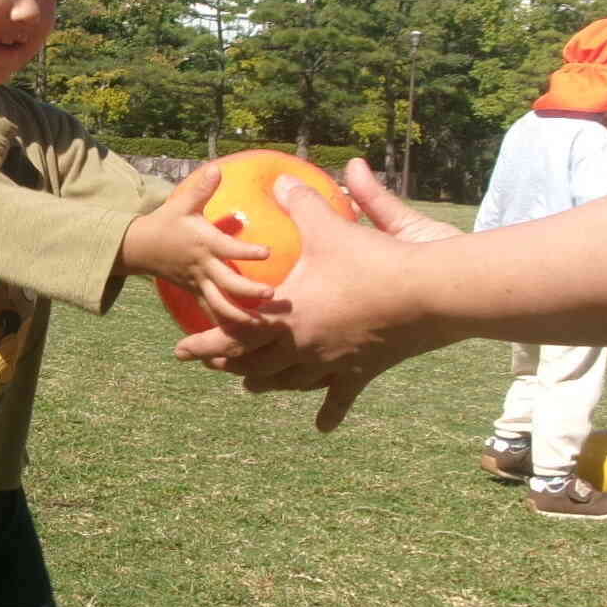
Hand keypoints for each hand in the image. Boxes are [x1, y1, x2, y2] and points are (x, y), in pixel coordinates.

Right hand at [118, 159, 275, 325]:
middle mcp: (203, 266)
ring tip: (262, 324)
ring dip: (239, 316)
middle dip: (249, 292)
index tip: (267, 252)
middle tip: (272, 295)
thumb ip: (202, 188)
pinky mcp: (195, 292)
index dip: (246, 251)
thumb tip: (217, 167)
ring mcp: (198, 283)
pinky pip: (211, 311)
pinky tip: (243, 335)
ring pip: (219, 305)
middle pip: (227, 285)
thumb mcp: (182, 203)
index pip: (228, 248)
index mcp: (203, 243)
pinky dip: (225, 324)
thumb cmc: (167, 222)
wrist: (140, 247)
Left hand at [172, 160, 460, 429]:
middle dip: (229, 365)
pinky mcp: (361, 373)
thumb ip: (301, 204)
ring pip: (289, 382)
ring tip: (250, 385)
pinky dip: (328, 413)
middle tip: (211, 364)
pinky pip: (339, 399)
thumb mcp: (331, 228)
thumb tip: (280, 178)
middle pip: (256, 365)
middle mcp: (303, 347)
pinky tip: (321, 428)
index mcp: (287, 316)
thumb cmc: (374, 260)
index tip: (179, 350)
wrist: (426, 295)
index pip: (234, 334)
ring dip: (266, 383)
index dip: (204, 343)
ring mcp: (332, 365)